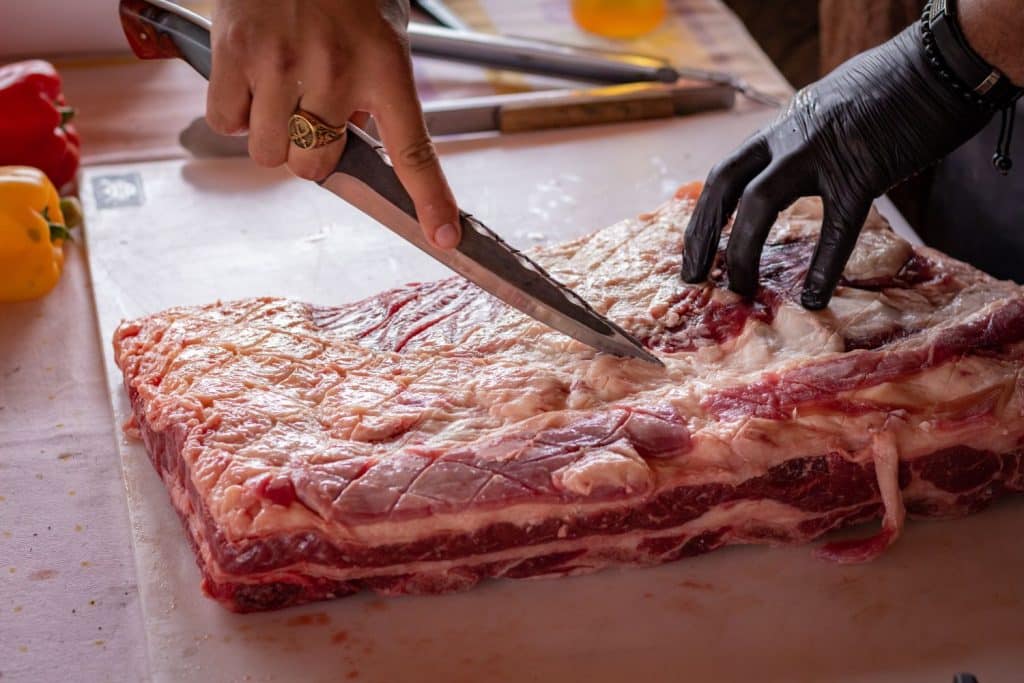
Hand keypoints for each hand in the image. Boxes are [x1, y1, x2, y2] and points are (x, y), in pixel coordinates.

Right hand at [206, 0, 460, 248]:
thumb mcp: (382, 38)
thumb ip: (374, 97)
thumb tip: (348, 150)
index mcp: (386, 67)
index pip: (415, 151)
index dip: (430, 201)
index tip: (443, 238)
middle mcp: (336, 70)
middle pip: (312, 167)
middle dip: (309, 153)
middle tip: (309, 116)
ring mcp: (281, 63)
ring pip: (266, 153)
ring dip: (270, 136)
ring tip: (278, 92)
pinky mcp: (235, 51)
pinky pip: (226, 121)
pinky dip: (234, 112)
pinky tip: (249, 79)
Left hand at [680, 24, 994, 308]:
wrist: (940, 67)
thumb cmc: (891, 93)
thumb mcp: (826, 112)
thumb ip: (802, 146)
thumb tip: (787, 179)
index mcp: (781, 127)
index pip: (724, 173)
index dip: (703, 216)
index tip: (692, 253)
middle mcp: (790, 136)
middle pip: (726, 184)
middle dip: (703, 233)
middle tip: (694, 277)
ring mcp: (822, 151)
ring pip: (760, 203)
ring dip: (743, 249)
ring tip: (740, 289)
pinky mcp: (864, 169)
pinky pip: (836, 227)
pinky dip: (823, 267)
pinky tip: (814, 296)